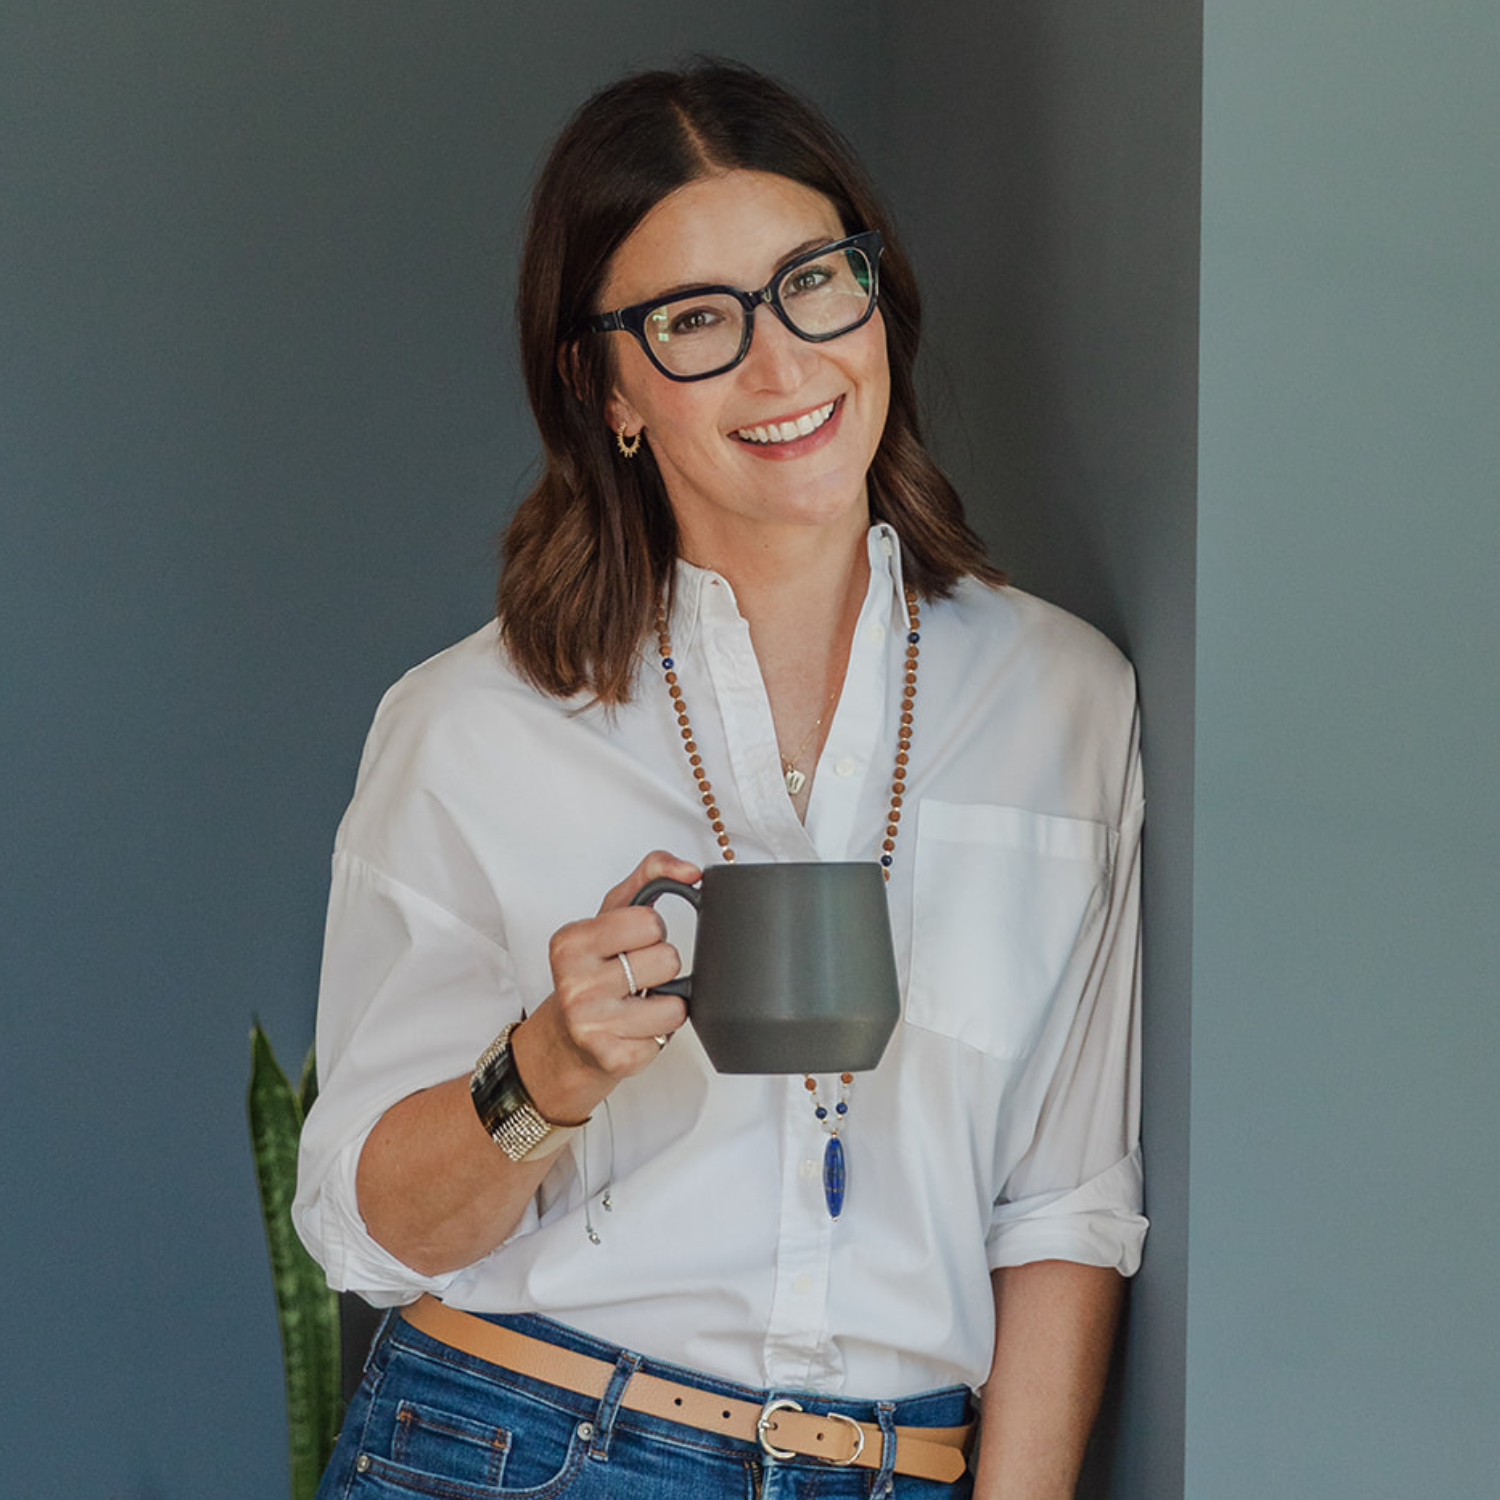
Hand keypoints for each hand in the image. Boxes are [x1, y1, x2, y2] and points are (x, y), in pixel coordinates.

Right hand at [511, 850, 700, 1121]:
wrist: (564, 1043)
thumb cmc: (592, 974)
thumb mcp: (609, 918)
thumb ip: (648, 878)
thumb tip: (690, 870)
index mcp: (571, 942)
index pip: (650, 922)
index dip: (650, 933)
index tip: (630, 944)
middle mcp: (575, 983)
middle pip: (667, 960)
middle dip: (660, 969)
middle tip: (634, 978)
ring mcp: (592, 1024)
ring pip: (675, 1005)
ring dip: (665, 1006)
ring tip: (638, 1007)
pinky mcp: (613, 1059)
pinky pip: (668, 1038)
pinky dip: (658, 1036)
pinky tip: (633, 1032)